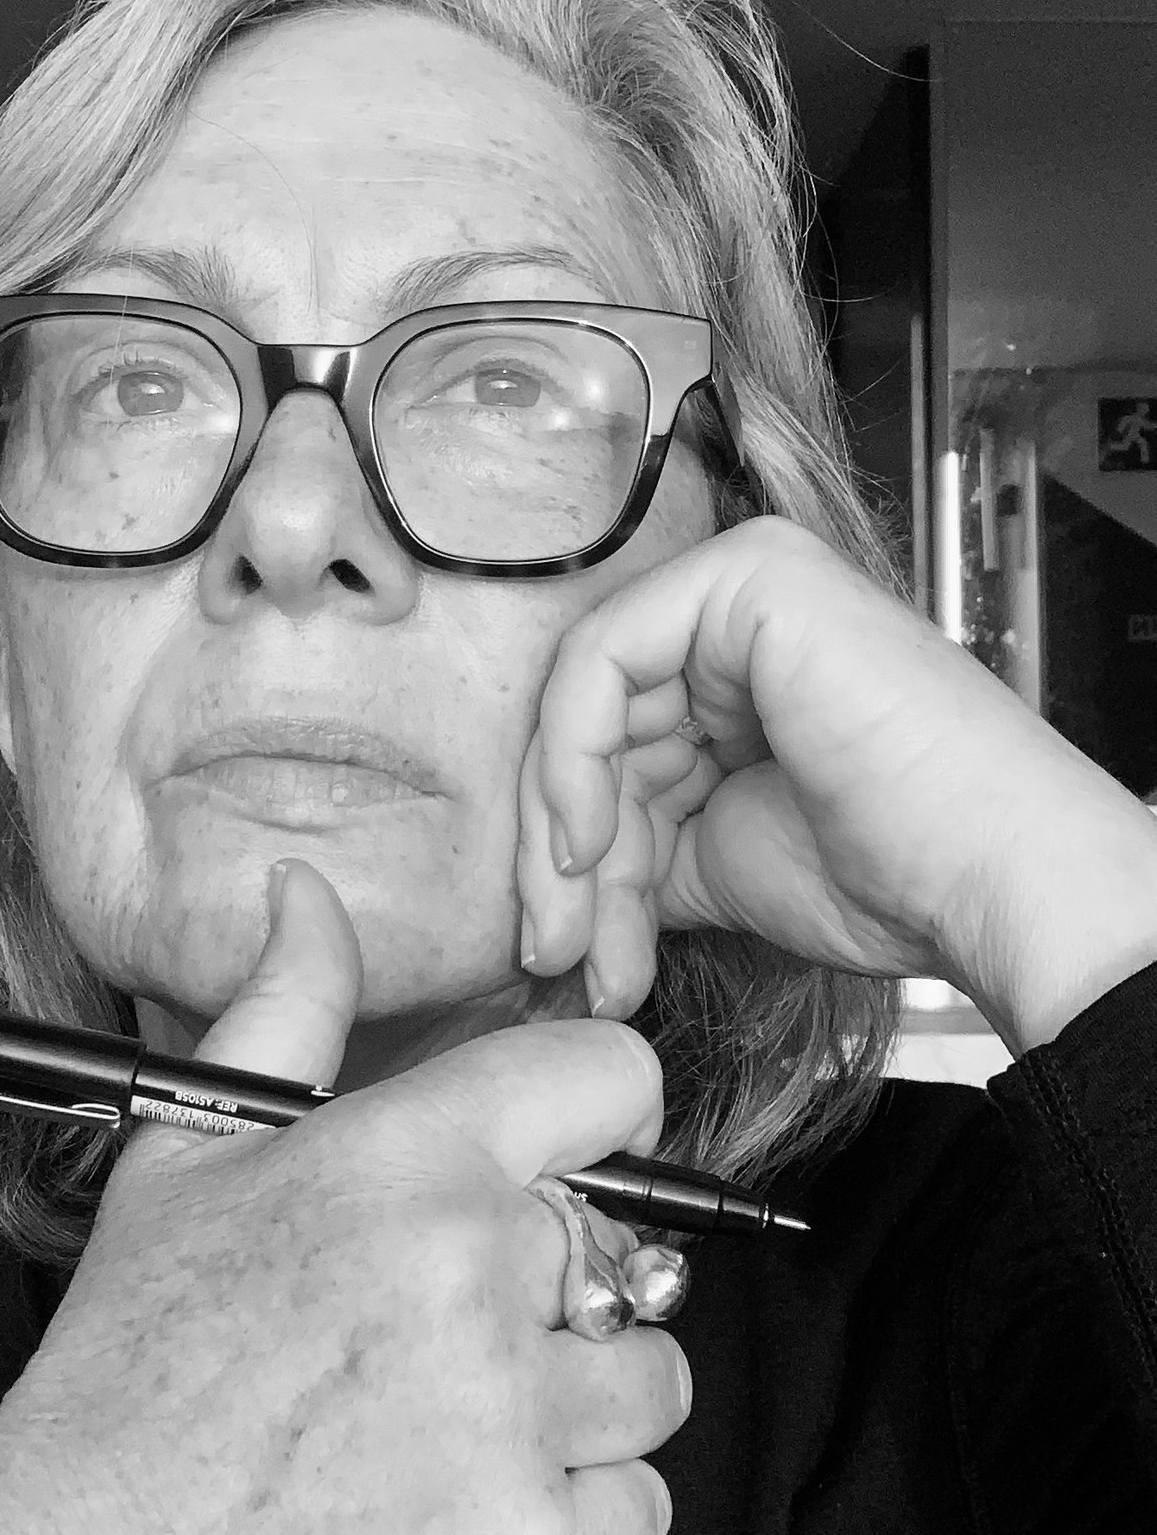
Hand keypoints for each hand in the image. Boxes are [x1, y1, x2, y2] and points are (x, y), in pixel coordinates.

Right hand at [0, 859, 689, 1534]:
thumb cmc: (124, 1374)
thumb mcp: (184, 1159)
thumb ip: (285, 1012)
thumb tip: (310, 894)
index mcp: (400, 1161)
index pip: (610, 1079)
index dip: (590, 1119)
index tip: (556, 1169)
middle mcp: (474, 1280)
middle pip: (621, 1248)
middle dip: (546, 1291)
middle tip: (423, 1344)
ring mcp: (510, 1428)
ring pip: (648, 1380)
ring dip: (576, 1406)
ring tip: (445, 1434)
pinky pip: (637, 1510)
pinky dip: (569, 1525)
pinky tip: (452, 1519)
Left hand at [518, 516, 1156, 1052]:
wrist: (986, 882)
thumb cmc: (890, 875)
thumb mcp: (713, 862)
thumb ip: (631, 845)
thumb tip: (547, 900)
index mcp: (740, 665)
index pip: (609, 743)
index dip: (570, 855)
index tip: (562, 952)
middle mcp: (736, 611)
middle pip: (589, 727)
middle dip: (559, 860)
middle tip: (553, 954)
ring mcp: (742, 583)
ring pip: (582, 705)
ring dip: (563, 840)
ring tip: (577, 940)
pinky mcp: (743, 580)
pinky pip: (601, 663)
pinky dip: (574, 764)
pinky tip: (590, 851)